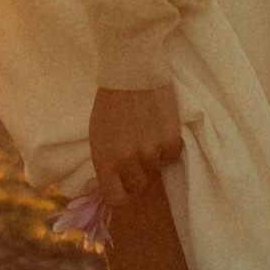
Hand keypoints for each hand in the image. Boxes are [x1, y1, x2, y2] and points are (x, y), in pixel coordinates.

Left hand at [89, 81, 182, 201]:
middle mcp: (127, 160)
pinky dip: (168, 145)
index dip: (121, 194)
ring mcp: (150, 152)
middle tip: (136, 151)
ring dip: (153, 156)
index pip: (115, 199)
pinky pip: (172, 156)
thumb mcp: (98, 135)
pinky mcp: (171, 140)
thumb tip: (115, 184)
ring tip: (146, 132)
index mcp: (104, 159)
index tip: (123, 186)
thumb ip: (106, 161)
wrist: (132, 70)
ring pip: (156, 169)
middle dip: (137, 173)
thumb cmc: (110, 102)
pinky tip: (159, 126)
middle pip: (138, 186)